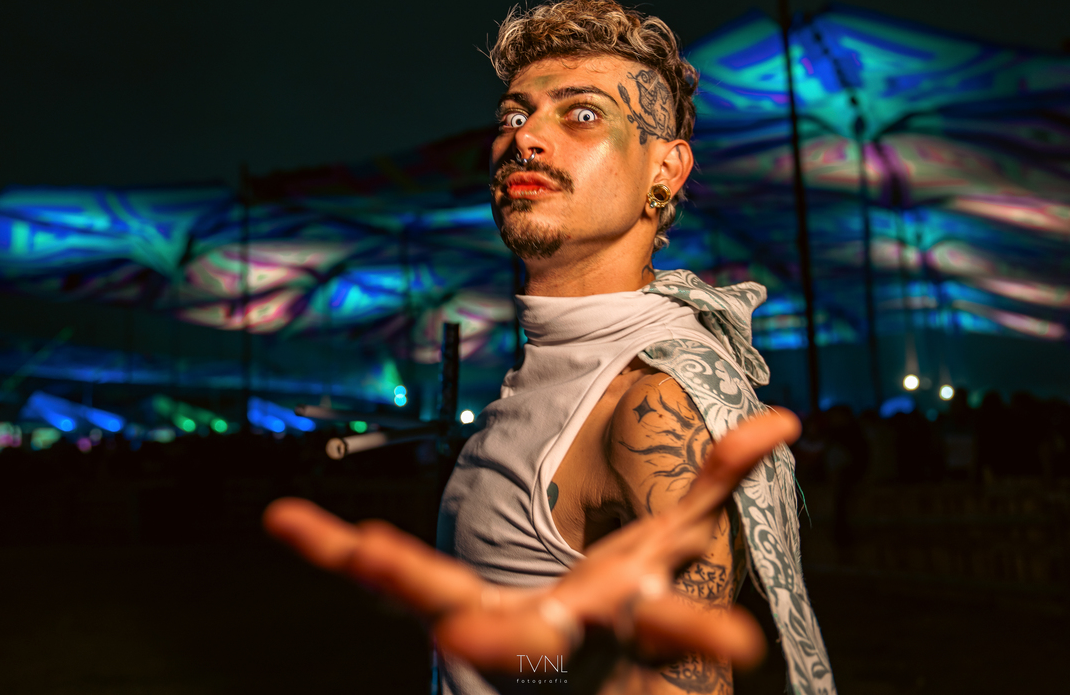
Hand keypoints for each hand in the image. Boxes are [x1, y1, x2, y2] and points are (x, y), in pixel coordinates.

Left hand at [263, 408, 799, 673]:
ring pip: (422, 594)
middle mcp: (534, 629)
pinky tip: (286, 524)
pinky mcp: (435, 601)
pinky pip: (381, 577)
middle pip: (501, 624)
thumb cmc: (625, 596)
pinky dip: (334, 553)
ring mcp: (476, 618)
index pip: (644, 620)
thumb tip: (783, 418)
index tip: (717, 641)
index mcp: (602, 613)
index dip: (682, 626)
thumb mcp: (675, 538)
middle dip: (472, 610)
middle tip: (427, 589)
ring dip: (380, 572)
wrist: (574, 652)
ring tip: (327, 537)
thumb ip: (720, 480)